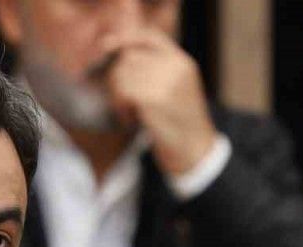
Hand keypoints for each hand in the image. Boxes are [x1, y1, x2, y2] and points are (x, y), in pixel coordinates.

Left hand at [98, 29, 217, 175]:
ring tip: (128, 114)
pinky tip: (129, 121)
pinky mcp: (156, 100)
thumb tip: (115, 56)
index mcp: (182, 62)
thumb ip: (152, 73)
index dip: (125, 41)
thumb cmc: (179, 126)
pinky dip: (120, 108)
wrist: (196, 152)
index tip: (106, 48)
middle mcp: (177, 67)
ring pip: (122, 75)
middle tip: (122, 103)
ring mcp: (168, 81)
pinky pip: (124, 93)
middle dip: (116, 79)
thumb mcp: (172, 91)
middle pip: (128, 58)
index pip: (149, 37)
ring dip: (117, 96)